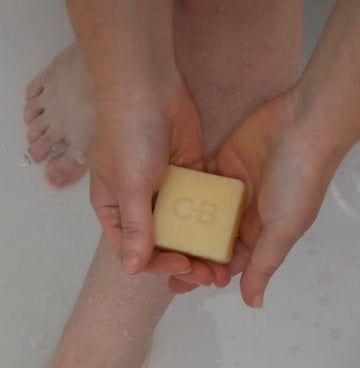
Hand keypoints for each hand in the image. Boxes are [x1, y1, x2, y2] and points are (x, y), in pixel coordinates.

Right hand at [90, 73, 203, 273]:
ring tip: (222, 261)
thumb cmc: (128, 137)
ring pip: (184, 230)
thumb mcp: (129, 186)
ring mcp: (166, 193)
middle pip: (162, 245)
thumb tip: (131, 269)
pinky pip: (199, 207)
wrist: (149, 89)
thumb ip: (135, 227)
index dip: (158, 264)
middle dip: (184, 261)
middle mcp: (141, 207)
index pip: (135, 251)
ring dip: (200, 247)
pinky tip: (228, 234)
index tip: (182, 264)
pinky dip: (211, 221)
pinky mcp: (188, 179)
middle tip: (209, 273)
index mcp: (117, 211)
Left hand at [170, 91, 343, 303]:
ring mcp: (229, 190)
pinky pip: (197, 184)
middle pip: (209, 241)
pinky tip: (159, 204)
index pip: (228, 262)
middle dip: (188, 254)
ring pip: (200, 214)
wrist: (303, 125)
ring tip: (154, 238)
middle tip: (161, 264)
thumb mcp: (282, 229)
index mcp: (259, 234)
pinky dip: (182, 193)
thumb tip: (253, 303)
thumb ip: (263, 265)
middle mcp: (242, 216)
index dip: (205, 274)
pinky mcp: (220, 165)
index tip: (179, 284)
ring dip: (181, 226)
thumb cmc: (298, 182)